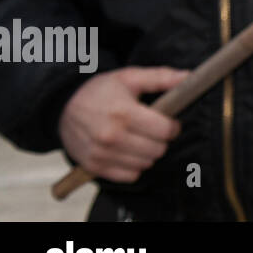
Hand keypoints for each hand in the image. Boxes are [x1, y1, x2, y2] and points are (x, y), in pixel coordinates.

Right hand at [58, 66, 187, 182]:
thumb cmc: (101, 90)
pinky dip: (134, 166)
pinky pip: (129, 176)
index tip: (169, 121)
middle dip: (161, 140)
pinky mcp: (93, 166)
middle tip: (154, 130)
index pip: (165, 130)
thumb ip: (161, 78)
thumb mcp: (130, 77)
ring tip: (141, 139)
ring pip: (145, 164)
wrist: (63, 106)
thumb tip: (189, 77)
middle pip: (157, 149)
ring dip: (148, 153)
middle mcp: (111, 136)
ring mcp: (101, 153)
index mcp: (123, 113)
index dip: (173, 126)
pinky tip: (129, 151)